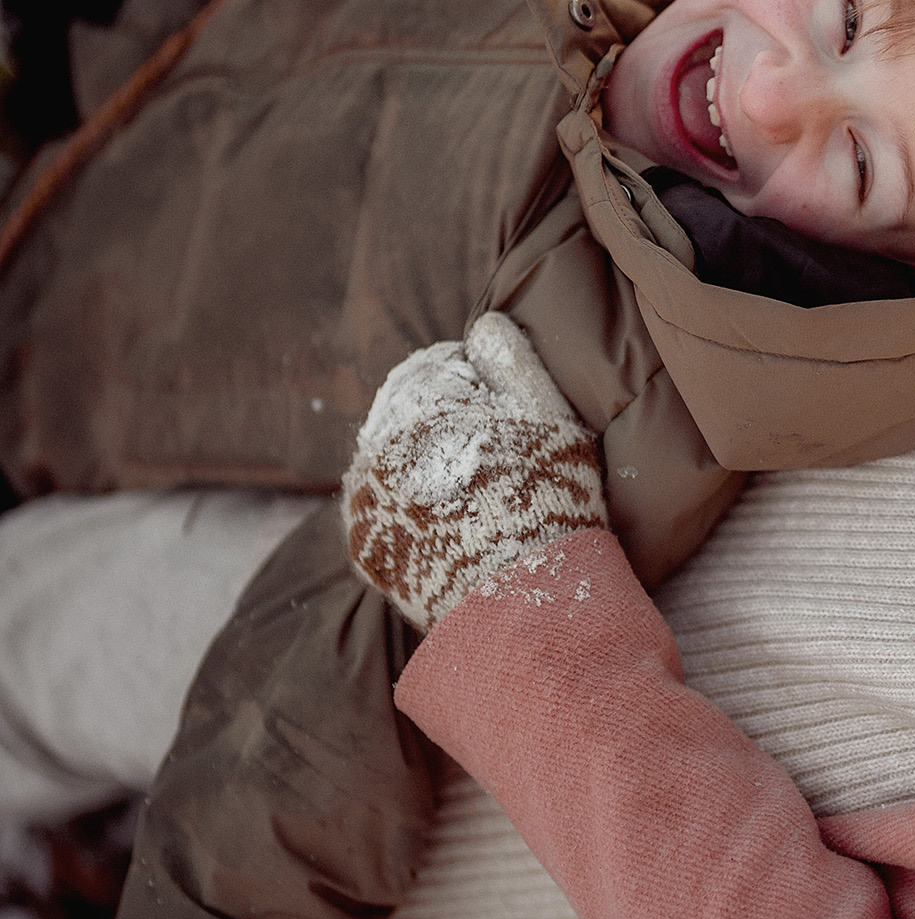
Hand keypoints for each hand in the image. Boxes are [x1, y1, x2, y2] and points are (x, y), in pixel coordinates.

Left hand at [343, 312, 606, 628]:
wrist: (523, 596)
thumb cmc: (544, 497)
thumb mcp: (547, 415)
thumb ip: (512, 360)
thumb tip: (484, 322)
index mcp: (417, 401)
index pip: (439, 375)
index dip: (478, 394)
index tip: (506, 422)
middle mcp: (376, 442)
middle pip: (412, 420)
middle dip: (447, 434)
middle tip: (495, 468)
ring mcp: (363, 497)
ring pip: (396, 465)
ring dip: (427, 472)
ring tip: (477, 502)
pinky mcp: (364, 545)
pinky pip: (385, 514)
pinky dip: (413, 516)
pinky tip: (454, 529)